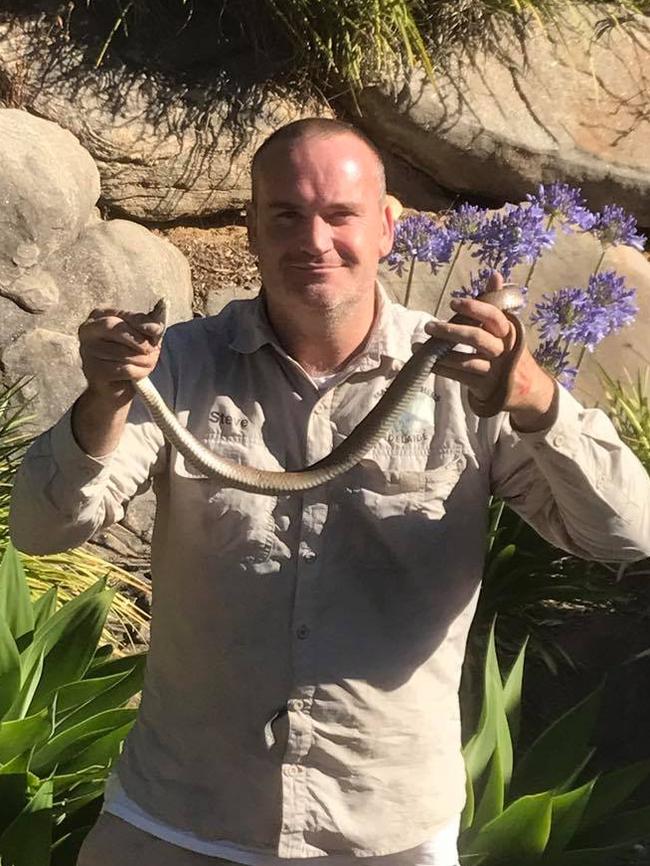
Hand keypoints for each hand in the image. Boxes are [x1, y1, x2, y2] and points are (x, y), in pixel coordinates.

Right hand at [78, 307, 163, 404]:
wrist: (116, 387)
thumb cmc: (130, 355)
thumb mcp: (143, 336)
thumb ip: (151, 322)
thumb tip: (164, 304)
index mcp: (99, 316)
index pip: (123, 315)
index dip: (142, 323)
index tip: (156, 332)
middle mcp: (87, 331)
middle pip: (116, 328)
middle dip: (139, 341)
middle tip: (151, 350)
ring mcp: (86, 351)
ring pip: (121, 352)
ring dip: (142, 359)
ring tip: (148, 364)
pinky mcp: (92, 371)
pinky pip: (122, 369)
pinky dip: (137, 372)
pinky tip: (139, 375)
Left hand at [424, 272, 555, 429]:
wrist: (530, 391)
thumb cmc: (512, 353)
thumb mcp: (508, 329)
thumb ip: (497, 304)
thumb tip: (494, 274)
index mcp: (509, 331)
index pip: (493, 316)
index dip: (474, 308)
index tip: (453, 303)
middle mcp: (504, 350)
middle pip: (477, 338)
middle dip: (451, 331)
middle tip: (429, 326)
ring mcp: (495, 371)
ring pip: (466, 361)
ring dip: (440, 353)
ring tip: (420, 346)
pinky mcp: (485, 387)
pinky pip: (460, 377)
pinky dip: (442, 369)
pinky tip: (428, 363)